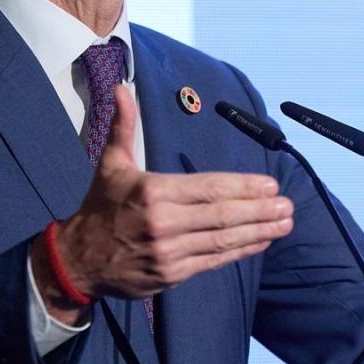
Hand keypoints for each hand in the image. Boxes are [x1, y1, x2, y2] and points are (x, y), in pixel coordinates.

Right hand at [32, 87, 293, 320]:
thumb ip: (123, 126)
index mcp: (152, 191)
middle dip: (259, 210)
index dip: (243, 187)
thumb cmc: (100, 207)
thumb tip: (122, 88)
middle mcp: (163, 223)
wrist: (76, 260)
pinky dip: (240, 251)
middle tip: (287, 205)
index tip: (270, 184)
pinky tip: (261, 241)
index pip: (208, 188)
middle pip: (222, 215)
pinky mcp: (172, 275)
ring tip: (285, 223)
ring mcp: (168, 252)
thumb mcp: (111, 164)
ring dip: (258, 231)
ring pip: (222, 240)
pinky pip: (214, 261)